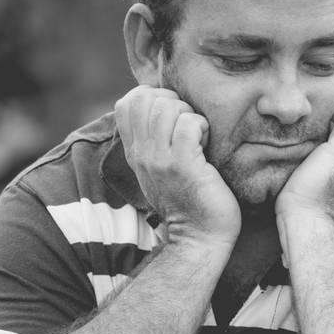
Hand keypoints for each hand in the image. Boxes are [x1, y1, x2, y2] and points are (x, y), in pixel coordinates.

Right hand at [115, 85, 239, 245]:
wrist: (199, 236)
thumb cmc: (190, 200)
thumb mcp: (162, 169)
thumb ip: (156, 142)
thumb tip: (164, 109)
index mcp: (136, 151)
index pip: (127, 102)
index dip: (154, 97)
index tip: (174, 117)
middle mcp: (143, 153)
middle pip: (145, 98)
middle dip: (174, 101)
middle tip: (189, 125)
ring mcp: (160, 159)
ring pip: (167, 107)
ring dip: (189, 114)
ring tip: (198, 136)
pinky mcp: (183, 165)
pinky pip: (188, 124)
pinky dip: (202, 126)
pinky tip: (206, 145)